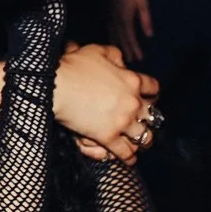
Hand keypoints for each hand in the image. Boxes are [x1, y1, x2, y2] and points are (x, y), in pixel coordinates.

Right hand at [55, 41, 160, 162]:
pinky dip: (129, 158)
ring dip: (144, 140)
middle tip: (146, 122)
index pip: (153, 88)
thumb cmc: (74, 66)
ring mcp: (122, 122)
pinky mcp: (108, 137)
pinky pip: (124, 152)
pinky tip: (129, 160)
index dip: (152, 93)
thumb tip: (121, 62)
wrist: (57, 85)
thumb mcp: (98, 51)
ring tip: (141, 142)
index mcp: (132, 81)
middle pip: (152, 115)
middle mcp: (132, 103)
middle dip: (150, 119)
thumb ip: (115, 56)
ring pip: (144, 136)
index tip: (150, 97)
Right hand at [106, 0, 154, 64]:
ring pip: (112, 34)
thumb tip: (149, 35)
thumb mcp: (142, 2)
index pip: (130, 38)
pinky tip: (112, 38)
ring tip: (121, 54)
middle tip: (130, 61)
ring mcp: (108, 16)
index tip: (139, 58)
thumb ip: (145, 19)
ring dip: (117, 44)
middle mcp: (115, 20)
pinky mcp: (105, 11)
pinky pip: (108, 27)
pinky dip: (111, 35)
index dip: (134, 49)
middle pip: (120, 38)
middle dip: (126, 50)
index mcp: (125, 19)